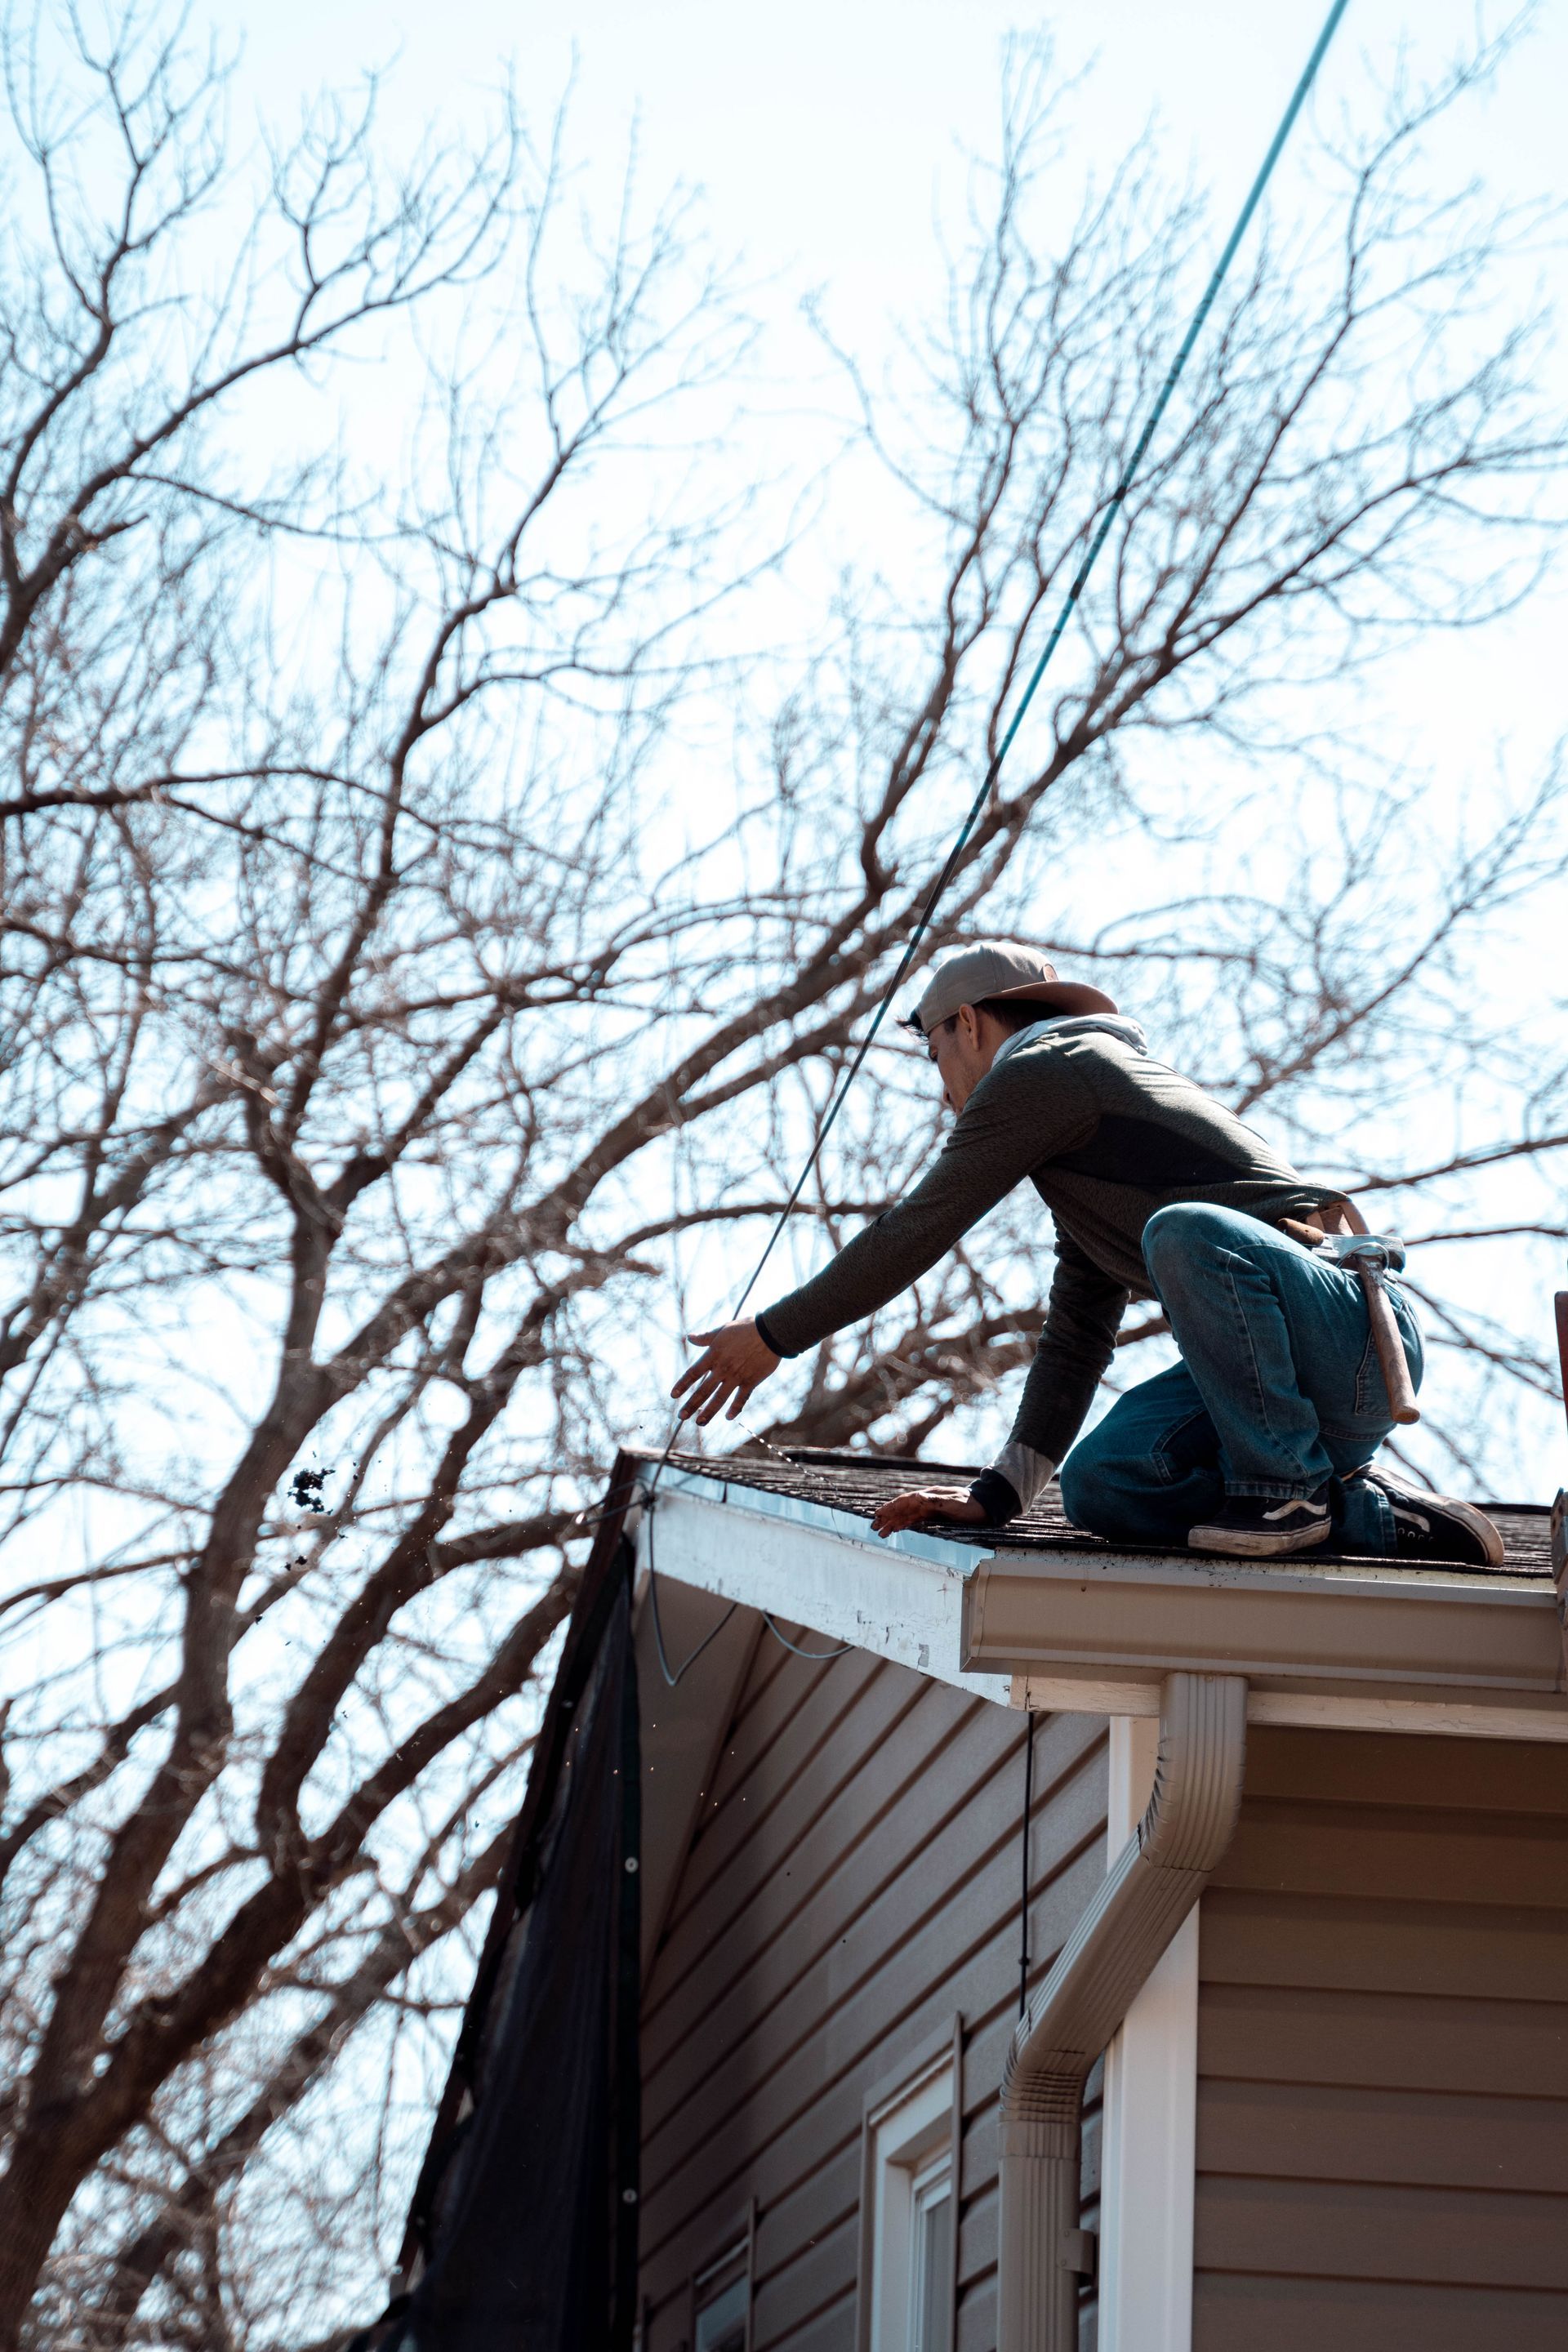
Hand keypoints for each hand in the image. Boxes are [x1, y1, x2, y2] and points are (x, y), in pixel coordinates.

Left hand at [670, 1319, 780, 1424]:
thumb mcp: (723, 1329)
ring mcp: (737, 1376)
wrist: (771, 1332)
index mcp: (713, 1355)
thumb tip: (689, 1337)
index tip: (673, 1395)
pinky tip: (728, 1417)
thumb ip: (705, 1337)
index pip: (693, 1373)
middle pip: (703, 1390)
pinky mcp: (751, 1381)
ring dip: (708, 1411)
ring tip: (699, 1422)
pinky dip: (735, 1408)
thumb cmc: (747, 1328)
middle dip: (691, 1404)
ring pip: (719, 1398)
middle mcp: (722, 1368)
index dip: (682, 1384)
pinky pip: (741, 1398)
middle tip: (681, 1416)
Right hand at [870, 1485, 986, 1538]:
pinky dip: (905, 1525)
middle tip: (874, 1527)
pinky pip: (916, 1521)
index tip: (879, 1514)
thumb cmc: (972, 1505)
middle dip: (888, 1517)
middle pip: (903, 1509)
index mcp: (930, 1496)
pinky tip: (897, 1530)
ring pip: (907, 1516)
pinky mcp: (935, 1517)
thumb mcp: (955, 1503)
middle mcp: (928, 1501)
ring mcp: (931, 1509)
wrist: (987, 1507)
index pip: (906, 1501)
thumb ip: (936, 1501)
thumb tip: (917, 1497)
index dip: (892, 1508)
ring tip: (881, 1532)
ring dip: (894, 1523)